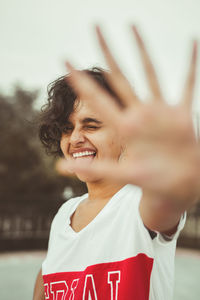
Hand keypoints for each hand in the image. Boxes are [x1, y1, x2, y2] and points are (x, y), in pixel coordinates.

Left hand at [64, 26, 198, 207]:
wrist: (177, 187)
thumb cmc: (151, 183)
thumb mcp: (123, 174)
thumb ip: (94, 169)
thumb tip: (59, 167)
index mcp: (124, 128)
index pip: (97, 98)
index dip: (80, 81)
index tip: (64, 60)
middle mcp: (138, 115)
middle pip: (119, 77)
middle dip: (107, 51)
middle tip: (95, 26)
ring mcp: (159, 112)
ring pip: (149, 73)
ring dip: (141, 50)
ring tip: (131, 26)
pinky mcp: (180, 115)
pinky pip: (187, 84)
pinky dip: (190, 65)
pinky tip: (191, 44)